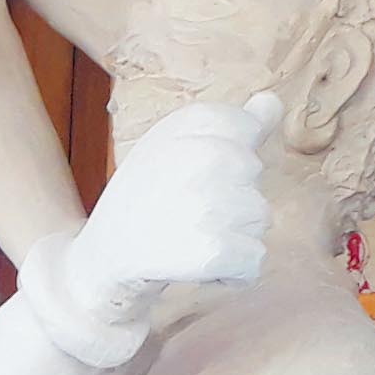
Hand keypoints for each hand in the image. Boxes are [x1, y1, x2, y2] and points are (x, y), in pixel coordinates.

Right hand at [58, 94, 277, 325]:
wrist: (101, 258)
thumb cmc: (144, 199)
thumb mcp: (176, 148)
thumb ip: (233, 125)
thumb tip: (273, 101)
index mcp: (188, 125)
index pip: (244, 128)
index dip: (226, 159)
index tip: (193, 174)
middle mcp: (201, 158)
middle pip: (256, 177)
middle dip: (232, 198)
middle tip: (187, 211)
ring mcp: (208, 205)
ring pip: (260, 219)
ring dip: (233, 235)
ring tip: (189, 237)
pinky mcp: (213, 251)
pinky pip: (255, 260)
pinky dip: (234, 272)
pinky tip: (199, 266)